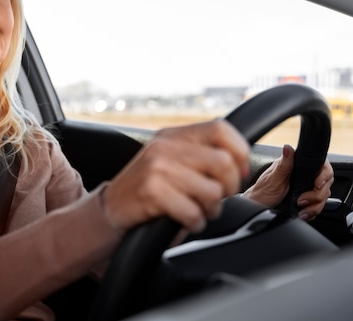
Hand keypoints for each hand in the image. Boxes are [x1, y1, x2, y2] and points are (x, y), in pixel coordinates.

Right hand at [102, 120, 249, 232]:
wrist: (110, 208)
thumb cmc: (148, 187)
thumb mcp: (170, 160)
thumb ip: (199, 154)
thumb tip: (242, 164)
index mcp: (173, 134)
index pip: (221, 129)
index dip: (240, 152)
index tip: (239, 171)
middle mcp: (165, 146)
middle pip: (223, 162)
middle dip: (229, 187)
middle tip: (219, 198)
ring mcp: (157, 167)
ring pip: (212, 190)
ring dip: (212, 209)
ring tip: (201, 211)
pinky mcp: (152, 191)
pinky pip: (193, 211)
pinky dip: (196, 222)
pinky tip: (187, 221)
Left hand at [243, 144, 333, 220]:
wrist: (260, 206)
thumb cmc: (263, 191)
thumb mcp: (274, 178)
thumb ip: (284, 164)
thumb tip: (287, 148)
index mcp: (298, 166)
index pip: (322, 166)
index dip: (324, 175)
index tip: (318, 184)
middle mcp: (304, 176)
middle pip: (326, 184)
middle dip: (316, 196)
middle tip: (301, 200)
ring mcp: (307, 188)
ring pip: (323, 197)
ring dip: (314, 206)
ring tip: (301, 208)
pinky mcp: (307, 200)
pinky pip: (318, 206)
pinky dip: (312, 212)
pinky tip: (303, 213)